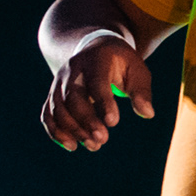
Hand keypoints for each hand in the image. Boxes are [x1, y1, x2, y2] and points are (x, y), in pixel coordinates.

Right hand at [40, 33, 154, 152]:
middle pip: (72, 97)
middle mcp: (72, 70)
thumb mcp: (137, 71)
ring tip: (93, 146)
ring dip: (72, 130)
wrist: (95, 49)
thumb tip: (147, 113)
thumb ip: (141, 91)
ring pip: (57, 108)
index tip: (113, 123)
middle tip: (102, 140)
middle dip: (86, 121)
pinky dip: (56, 131)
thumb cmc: (121, 63)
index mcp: (96, 60)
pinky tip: (72, 146)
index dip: (103, 102)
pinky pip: (48, 114)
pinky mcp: (53, 95)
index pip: (96, 82)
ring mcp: (59, 82)